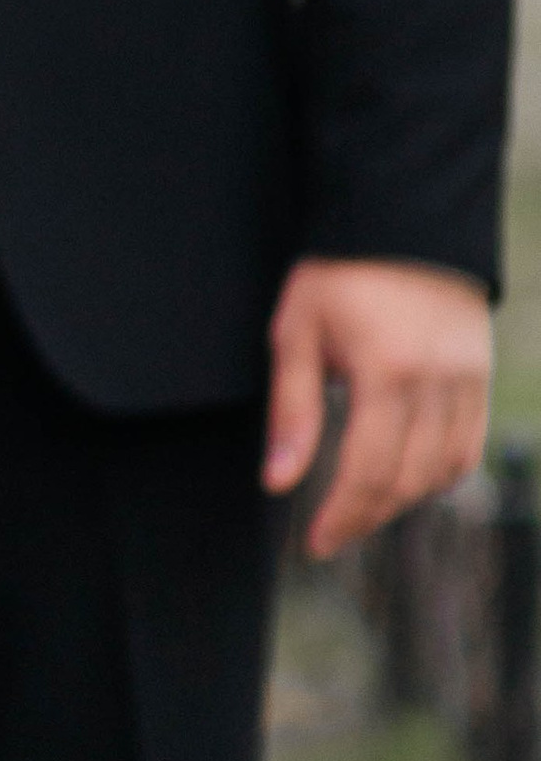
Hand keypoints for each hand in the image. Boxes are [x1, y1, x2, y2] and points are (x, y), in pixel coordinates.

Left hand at [265, 256, 492, 557]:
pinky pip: (468, 446)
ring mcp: (467, 379)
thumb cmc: (337, 272)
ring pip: (442, 470)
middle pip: (406, 479)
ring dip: (401, 499)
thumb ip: (291, 410)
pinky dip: (438, 474)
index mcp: (386, 370)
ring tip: (360, 507)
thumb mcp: (297, 330)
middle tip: (331, 533)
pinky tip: (405, 479)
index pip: (368, 470)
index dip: (342, 516)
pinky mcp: (481, 375)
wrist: (400, 218)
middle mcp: (436, 381)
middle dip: (366, 515)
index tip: (315, 542)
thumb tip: (279, 481)